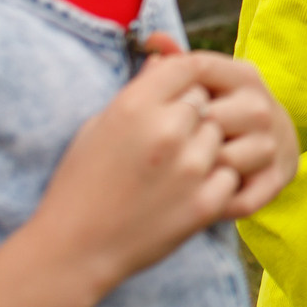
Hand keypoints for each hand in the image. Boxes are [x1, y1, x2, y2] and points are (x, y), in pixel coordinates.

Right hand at [31, 52, 242, 300]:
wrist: (76, 248)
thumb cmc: (82, 183)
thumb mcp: (99, 125)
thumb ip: (138, 90)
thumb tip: (164, 58)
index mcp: (135, 106)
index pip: (185, 66)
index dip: (185, 77)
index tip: (178, 93)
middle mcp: (166, 131)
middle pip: (205, 100)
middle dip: (191, 115)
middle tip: (168, 140)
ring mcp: (190, 168)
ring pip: (220, 136)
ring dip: (205, 147)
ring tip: (174, 168)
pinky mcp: (206, 202)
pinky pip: (230, 173)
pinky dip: (215, 180)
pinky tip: (185, 192)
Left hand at [133, 34, 300, 217]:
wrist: (270, 146)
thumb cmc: (219, 113)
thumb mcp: (201, 86)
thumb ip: (176, 64)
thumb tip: (152, 38)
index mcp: (244, 75)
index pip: (199, 68)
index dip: (169, 89)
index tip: (151, 109)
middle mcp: (262, 106)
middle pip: (208, 119)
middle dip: (183, 137)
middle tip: (163, 150)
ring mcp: (273, 143)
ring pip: (222, 160)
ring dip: (199, 173)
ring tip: (181, 176)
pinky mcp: (279, 177)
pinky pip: (240, 197)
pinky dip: (218, 202)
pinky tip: (201, 196)